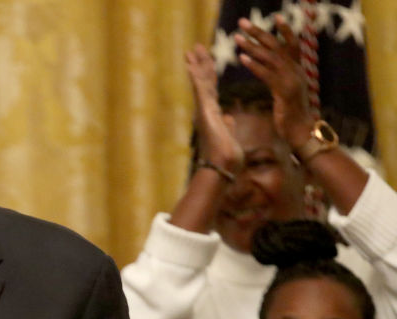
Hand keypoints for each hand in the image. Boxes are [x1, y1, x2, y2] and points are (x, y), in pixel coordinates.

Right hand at [185, 44, 241, 172]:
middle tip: (196, 47)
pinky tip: (192, 64)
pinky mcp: (205, 111)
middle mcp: (206, 110)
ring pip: (200, 82)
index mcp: (214, 114)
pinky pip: (200, 90)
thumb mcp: (231, 136)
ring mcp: (204, 110)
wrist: (224, 166)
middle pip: (204, 81)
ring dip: (196, 65)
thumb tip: (228, 118)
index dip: (209, 73)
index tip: (207, 59)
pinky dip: (196, 76)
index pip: (211, 88)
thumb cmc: (228, 156)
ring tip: (192, 50)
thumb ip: (227, 124)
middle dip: (201, 63)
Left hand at [234, 15, 315, 149]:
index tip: (275, 16)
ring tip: (237, 38)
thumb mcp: (286, 94)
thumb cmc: (291, 116)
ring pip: (271, 58)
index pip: (292, 44)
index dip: (284, 30)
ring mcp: (291, 81)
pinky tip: (242, 58)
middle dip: (260, 32)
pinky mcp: (284, 92)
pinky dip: (255, 66)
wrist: (301, 133)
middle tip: (243, 22)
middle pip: (278, 46)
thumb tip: (271, 71)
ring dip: (252, 46)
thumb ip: (279, 80)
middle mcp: (296, 72)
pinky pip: (268, 75)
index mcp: (298, 71)